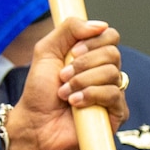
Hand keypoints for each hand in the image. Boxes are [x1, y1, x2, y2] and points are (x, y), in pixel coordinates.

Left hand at [4, 18, 126, 149]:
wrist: (33, 124)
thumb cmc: (39, 92)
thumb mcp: (46, 50)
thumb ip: (69, 29)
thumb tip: (100, 25)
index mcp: (92, 57)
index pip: (110, 37)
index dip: (93, 41)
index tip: (73, 52)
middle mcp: (105, 74)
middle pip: (113, 54)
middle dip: (84, 64)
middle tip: (63, 76)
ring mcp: (112, 94)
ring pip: (113, 73)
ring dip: (83, 81)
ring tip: (64, 93)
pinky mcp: (116, 115)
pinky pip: (114, 95)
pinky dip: (91, 95)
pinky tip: (75, 103)